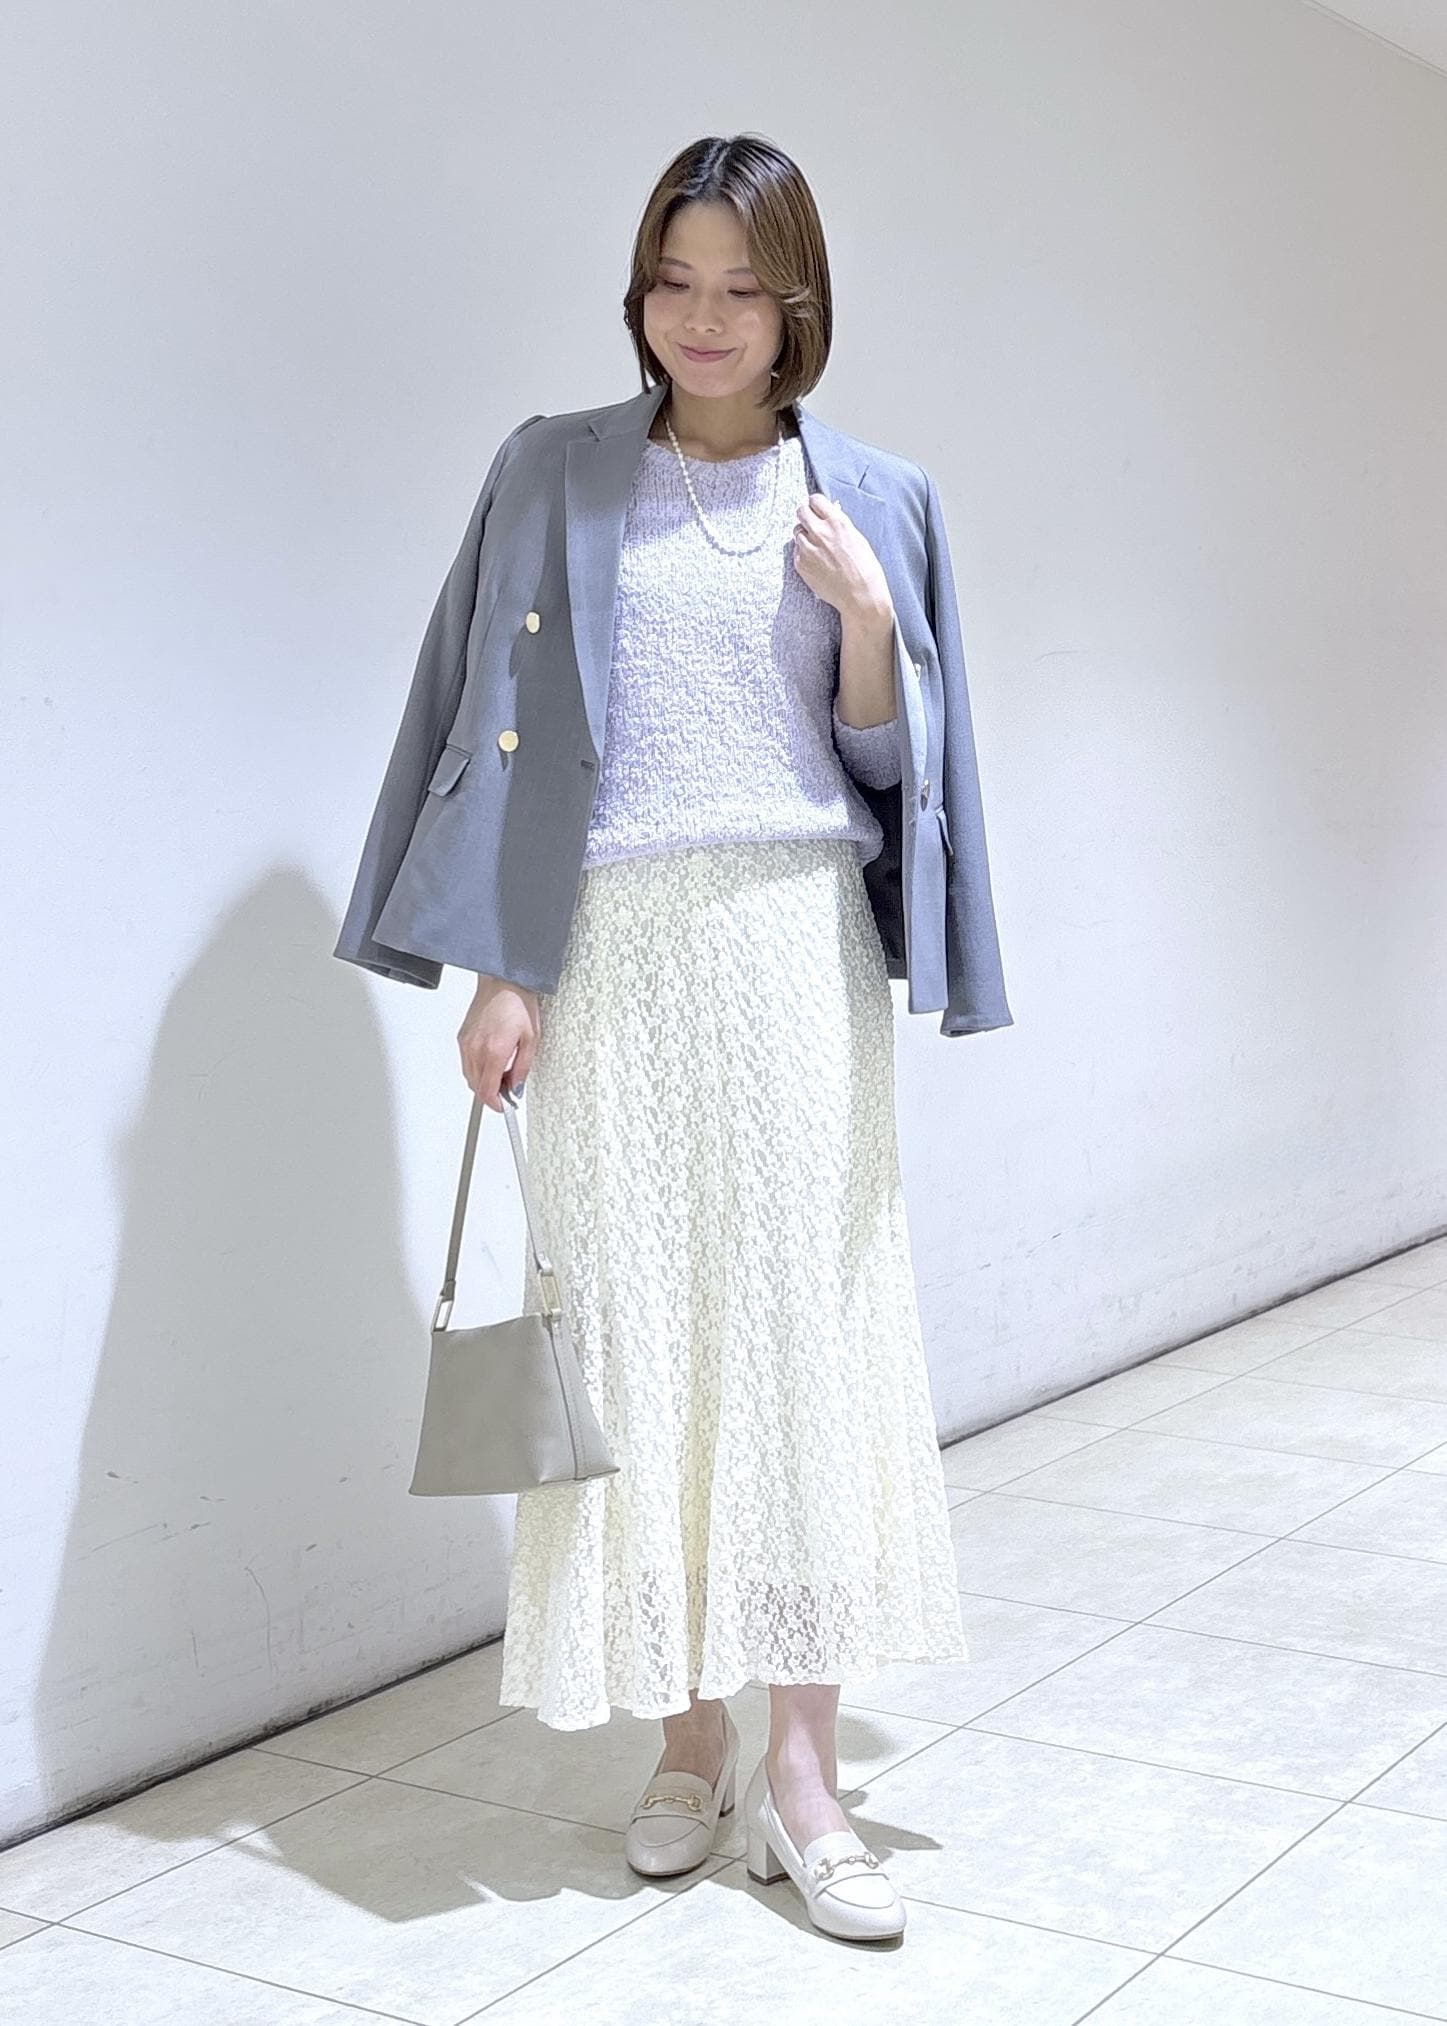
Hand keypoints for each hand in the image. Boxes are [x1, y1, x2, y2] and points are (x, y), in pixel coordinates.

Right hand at [459, 977, 539, 1110]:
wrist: (502, 981)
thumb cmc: (518, 1004)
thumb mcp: (531, 1038)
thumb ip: (523, 1067)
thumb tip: (516, 1087)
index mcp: (494, 1051)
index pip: (487, 1090)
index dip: (495, 1104)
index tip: (504, 1107)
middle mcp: (476, 1048)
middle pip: (476, 1087)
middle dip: (491, 1094)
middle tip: (508, 1089)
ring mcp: (466, 1043)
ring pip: (469, 1076)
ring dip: (483, 1082)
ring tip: (502, 1073)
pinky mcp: (462, 1037)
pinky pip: (466, 1063)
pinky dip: (477, 1069)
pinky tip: (492, 1061)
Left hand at [790, 493, 892, 624]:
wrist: (860, 595)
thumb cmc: (864, 568)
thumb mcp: (857, 538)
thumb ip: (839, 524)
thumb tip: (830, 513)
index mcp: (837, 522)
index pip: (815, 500)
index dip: (815, 505)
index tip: (816, 509)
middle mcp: (820, 532)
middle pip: (801, 511)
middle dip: (806, 516)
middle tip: (812, 523)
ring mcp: (808, 549)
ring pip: (797, 532)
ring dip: (804, 536)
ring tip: (817, 547)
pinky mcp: (801, 564)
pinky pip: (797, 551)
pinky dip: (804, 553)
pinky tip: (817, 562)